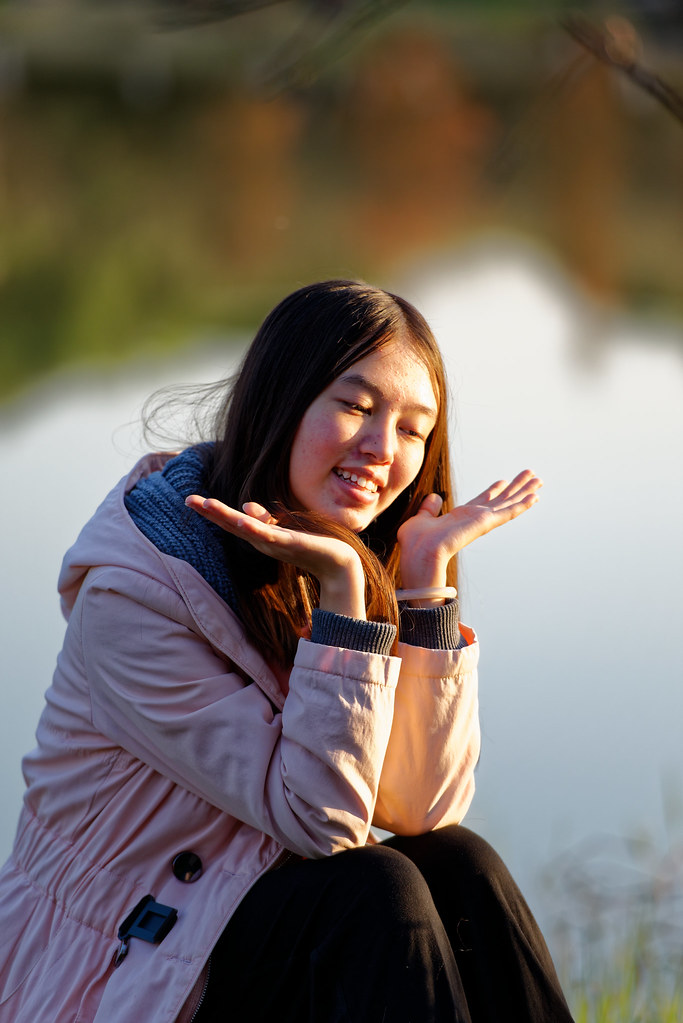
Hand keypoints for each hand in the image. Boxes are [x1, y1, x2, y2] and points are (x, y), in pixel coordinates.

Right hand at [185, 496, 366, 618]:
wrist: (337, 564)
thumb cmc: (311, 546)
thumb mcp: (284, 529)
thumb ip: (265, 519)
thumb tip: (245, 504)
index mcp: (261, 537)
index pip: (232, 522)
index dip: (213, 511)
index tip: (191, 500)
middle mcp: (263, 542)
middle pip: (231, 525)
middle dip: (210, 512)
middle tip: (187, 499)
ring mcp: (275, 544)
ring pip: (245, 529)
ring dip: (225, 517)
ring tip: (206, 505)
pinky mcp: (290, 545)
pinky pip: (268, 535)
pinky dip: (253, 528)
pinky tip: (241, 519)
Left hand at [397, 470, 542, 594]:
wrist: (419, 555)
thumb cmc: (415, 544)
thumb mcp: (421, 519)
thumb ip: (429, 508)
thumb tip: (435, 497)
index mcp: (460, 517)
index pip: (482, 501)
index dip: (494, 490)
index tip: (504, 481)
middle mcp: (474, 519)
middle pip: (501, 499)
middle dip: (516, 488)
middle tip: (532, 476)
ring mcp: (482, 522)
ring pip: (509, 503)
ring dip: (524, 492)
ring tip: (539, 480)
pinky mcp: (485, 523)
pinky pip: (508, 512)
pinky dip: (521, 504)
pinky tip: (534, 497)